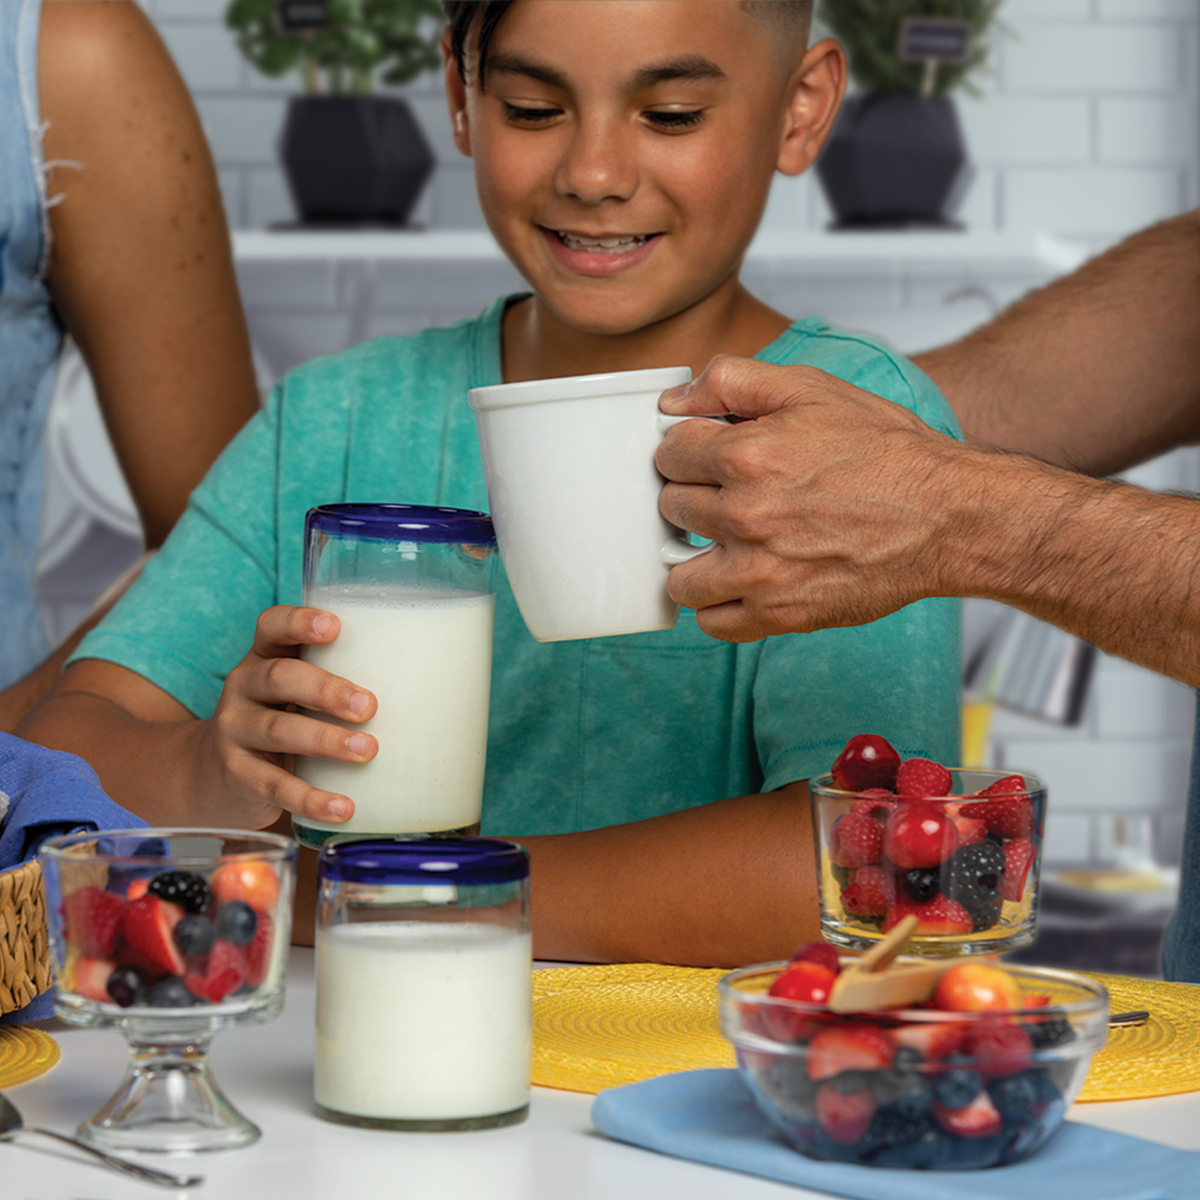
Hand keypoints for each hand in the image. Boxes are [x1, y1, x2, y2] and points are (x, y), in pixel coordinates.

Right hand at [194, 606, 377, 827]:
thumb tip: (433, 686)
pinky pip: (273, 785)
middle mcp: (243, 688)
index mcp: (263, 658)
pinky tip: (343, 807)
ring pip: (278, 731)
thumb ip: (338, 679)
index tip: (334, 626)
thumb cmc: (277, 720)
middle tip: (369, 705)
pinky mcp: (235, 775)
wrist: (210, 775)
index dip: (299, 622)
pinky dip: (310, 798)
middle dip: (326, 689)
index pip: (271, 627)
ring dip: (326, 740)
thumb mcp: (293, 693)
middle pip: (280, 678)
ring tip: (367, 750)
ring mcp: (234, 731)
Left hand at [655, 355, 967, 641]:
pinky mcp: (779, 615)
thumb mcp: (813, 389)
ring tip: (727, 544)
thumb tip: (674, 399)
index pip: (669, 455)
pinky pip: (713, 622)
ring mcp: (760, 572)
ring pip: (679, 576)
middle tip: (729, 496)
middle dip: (694, 498)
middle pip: (670, 511)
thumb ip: (733, 381)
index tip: (709, 457)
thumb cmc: (888, 453)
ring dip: (696, 559)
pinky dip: (721, 606)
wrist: (947, 516)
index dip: (689, 450)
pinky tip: (744, 581)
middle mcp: (745, 516)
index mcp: (746, 455)